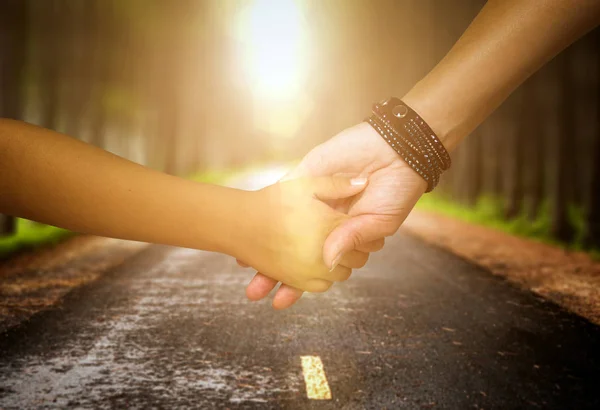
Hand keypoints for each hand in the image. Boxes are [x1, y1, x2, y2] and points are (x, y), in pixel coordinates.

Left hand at [245, 122, 426, 307]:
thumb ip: (352, 239)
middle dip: (273, 270)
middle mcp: (323, 219)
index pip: (314, 264)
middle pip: (292, 249)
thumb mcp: (378, 222)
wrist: (400, 150)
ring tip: (244, 264)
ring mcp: (313, 197)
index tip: (278, 300)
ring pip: (283, 224)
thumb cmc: (397, 191)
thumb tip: (328, 262)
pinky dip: (267, 206)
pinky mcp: (307, 173)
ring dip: (264, 243)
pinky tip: (249, 223)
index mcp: (341, 236)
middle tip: (254, 290)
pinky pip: (284, 190)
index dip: (297, 283)